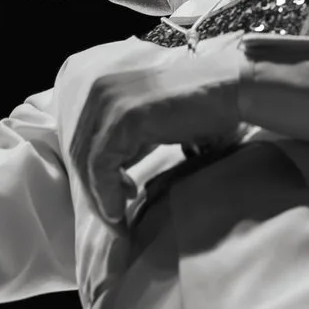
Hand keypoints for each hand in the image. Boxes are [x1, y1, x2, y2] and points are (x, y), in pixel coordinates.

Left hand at [71, 45, 247, 228]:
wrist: (230, 90)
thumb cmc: (198, 108)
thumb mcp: (150, 124)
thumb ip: (127, 141)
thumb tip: (110, 177)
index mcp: (100, 87)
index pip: (80, 140)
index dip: (90, 177)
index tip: (109, 204)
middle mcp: (97, 89)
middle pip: (78, 152)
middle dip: (93, 191)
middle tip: (112, 220)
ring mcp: (108, 101)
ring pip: (86, 161)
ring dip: (99, 198)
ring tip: (117, 221)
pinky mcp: (124, 117)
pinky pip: (102, 164)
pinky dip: (107, 193)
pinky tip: (120, 210)